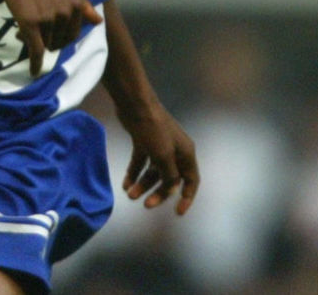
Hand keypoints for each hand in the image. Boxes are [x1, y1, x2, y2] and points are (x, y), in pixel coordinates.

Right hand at [0, 0, 102, 76]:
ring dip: (38, 43)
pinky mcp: (31, 26)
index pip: (75, 31)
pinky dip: (35, 64)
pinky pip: (36, 51)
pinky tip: (33, 71)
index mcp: (76, 4)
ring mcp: (49, 20)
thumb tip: (99, 21)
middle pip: (62, 40)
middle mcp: (65, 13)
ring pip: (47, 44)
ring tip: (23, 31)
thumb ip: (82, 3)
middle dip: (52, 41)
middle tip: (38, 34)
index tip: (55, 35)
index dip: (64, 35)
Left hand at [116, 99, 198, 214]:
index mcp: (186, 153)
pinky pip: (140, 163)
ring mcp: (158, 146)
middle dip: (158, 193)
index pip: (191, 180)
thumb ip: (169, 176)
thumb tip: (170, 189)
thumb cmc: (153, 129)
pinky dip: (134, 173)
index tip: (178, 213)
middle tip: (145, 205)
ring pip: (152, 172)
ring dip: (143, 184)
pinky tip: (125, 185)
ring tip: (130, 195)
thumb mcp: (163, 156)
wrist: (135, 104)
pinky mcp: (143, 141)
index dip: (187, 198)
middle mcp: (175, 150)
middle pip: (169, 179)